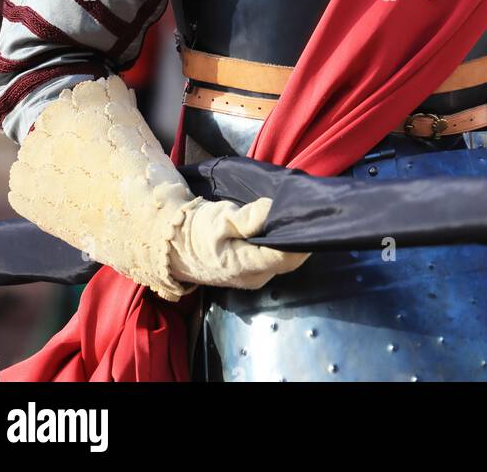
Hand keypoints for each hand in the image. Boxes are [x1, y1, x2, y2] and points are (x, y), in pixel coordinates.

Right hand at [169, 195, 310, 290]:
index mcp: (246, 266)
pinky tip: (281, 227)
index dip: (302, 237)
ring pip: (284, 259)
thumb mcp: (220, 218)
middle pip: (289, 258)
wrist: (175, 247)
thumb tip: (274, 210)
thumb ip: (249, 217)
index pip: (286, 256)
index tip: (311, 216)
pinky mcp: (253, 273)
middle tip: (305, 211)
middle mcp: (255, 278)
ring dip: (290, 240)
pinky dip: (281, 244)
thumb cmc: (197, 232)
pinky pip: (275, 259)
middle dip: (299, 237)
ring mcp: (255, 278)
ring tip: (295, 215)